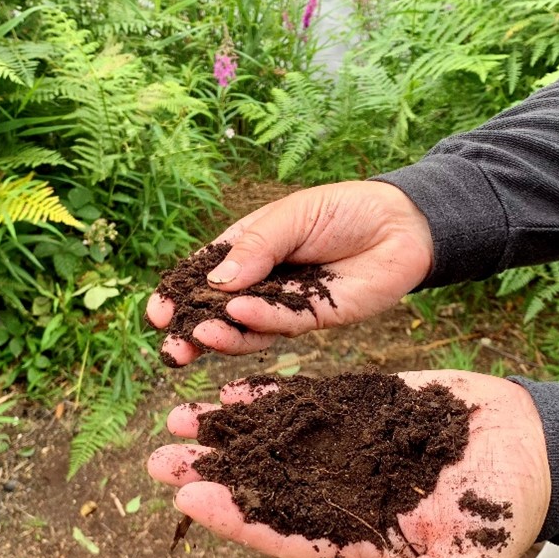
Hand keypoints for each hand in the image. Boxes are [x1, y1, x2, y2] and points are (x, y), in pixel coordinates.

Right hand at [146, 181, 433, 365]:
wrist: (401, 223)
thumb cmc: (343, 210)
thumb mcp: (292, 217)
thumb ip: (256, 248)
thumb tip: (217, 282)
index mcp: (248, 249)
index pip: (205, 275)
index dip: (179, 295)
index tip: (157, 314)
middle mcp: (262, 281)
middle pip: (219, 311)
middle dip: (192, 330)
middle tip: (171, 348)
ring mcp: (286, 303)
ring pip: (247, 327)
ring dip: (222, 335)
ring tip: (200, 336)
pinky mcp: (314, 319)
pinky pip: (282, 325)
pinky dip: (259, 321)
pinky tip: (240, 315)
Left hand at [147, 370, 549, 557]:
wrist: (533, 447)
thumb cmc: (505, 513)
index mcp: (358, 539)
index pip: (285, 534)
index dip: (238, 518)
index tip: (193, 500)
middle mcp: (341, 495)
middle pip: (264, 488)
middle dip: (213, 475)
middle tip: (160, 461)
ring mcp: (347, 450)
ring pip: (275, 443)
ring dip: (227, 435)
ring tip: (178, 419)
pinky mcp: (361, 410)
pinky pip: (307, 404)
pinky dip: (269, 398)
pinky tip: (231, 392)